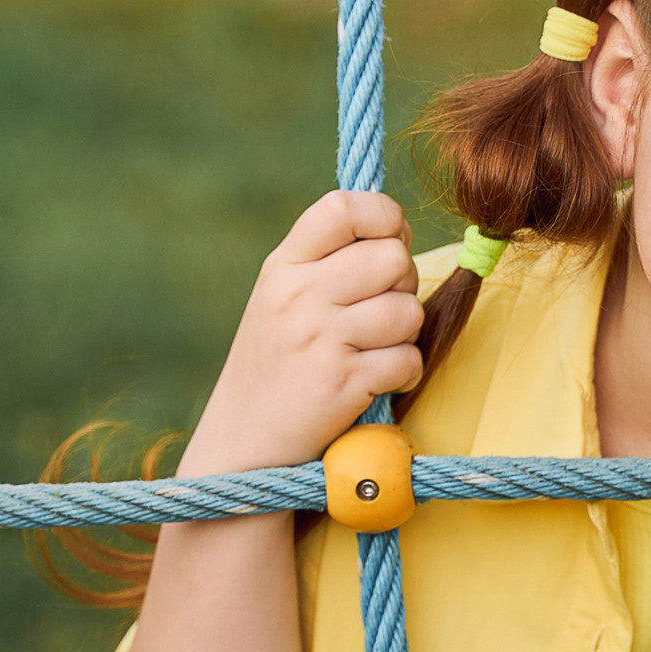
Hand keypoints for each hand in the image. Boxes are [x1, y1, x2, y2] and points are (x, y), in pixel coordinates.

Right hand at [179, 191, 423, 474]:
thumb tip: (398, 227)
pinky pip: (408, 359)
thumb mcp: (282, 297)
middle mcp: (297, 295)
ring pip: (408, 310)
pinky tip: (378, 380)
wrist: (242, 444)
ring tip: (375, 349)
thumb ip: (329, 259)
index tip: (388, 241)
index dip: (384, 216)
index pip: (343, 207)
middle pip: (393, 257)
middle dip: (403, 283)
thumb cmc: (278, 364)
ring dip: (406, 334)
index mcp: (282, 266)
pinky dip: (405, 374)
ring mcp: (318, 338)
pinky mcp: (340, 383)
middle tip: (381, 310)